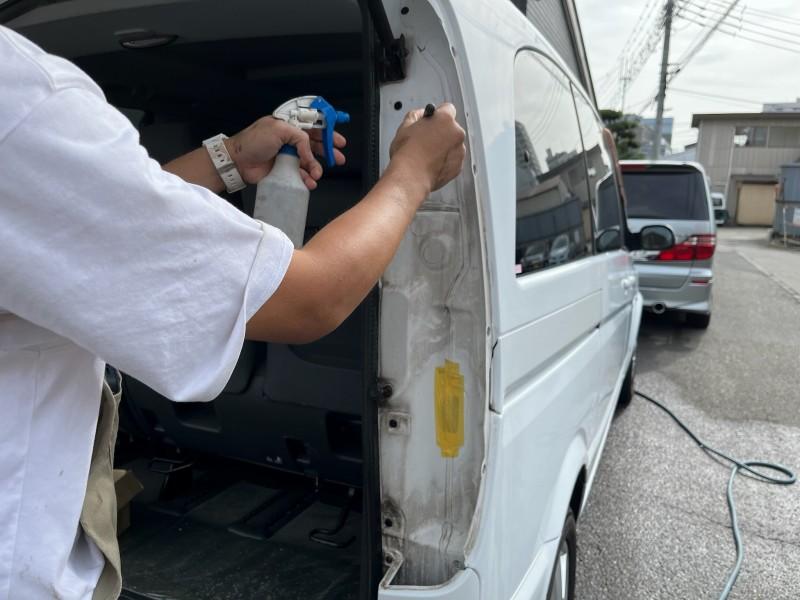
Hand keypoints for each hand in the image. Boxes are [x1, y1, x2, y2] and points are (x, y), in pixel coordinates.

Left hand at [227, 117, 346, 189]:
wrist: (237, 161)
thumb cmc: (253, 141)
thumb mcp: (279, 130)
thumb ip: (300, 137)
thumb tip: (309, 151)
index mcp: (289, 126)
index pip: (312, 126)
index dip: (327, 132)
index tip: (338, 140)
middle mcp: (289, 140)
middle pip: (315, 145)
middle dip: (329, 151)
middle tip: (339, 158)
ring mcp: (287, 156)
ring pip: (309, 162)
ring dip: (317, 168)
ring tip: (318, 174)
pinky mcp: (284, 171)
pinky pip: (300, 175)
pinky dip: (307, 179)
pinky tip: (310, 182)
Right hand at [388, 103, 465, 193]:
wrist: (410, 177)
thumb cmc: (407, 153)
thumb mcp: (405, 126)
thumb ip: (415, 115)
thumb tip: (420, 114)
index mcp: (445, 119)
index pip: (447, 108)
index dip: (437, 114)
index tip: (432, 120)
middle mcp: (457, 133)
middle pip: (451, 128)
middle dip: (441, 132)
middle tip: (426, 139)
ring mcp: (459, 151)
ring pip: (453, 145)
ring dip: (444, 148)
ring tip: (427, 154)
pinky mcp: (458, 167)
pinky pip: (452, 160)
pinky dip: (444, 161)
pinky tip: (431, 164)